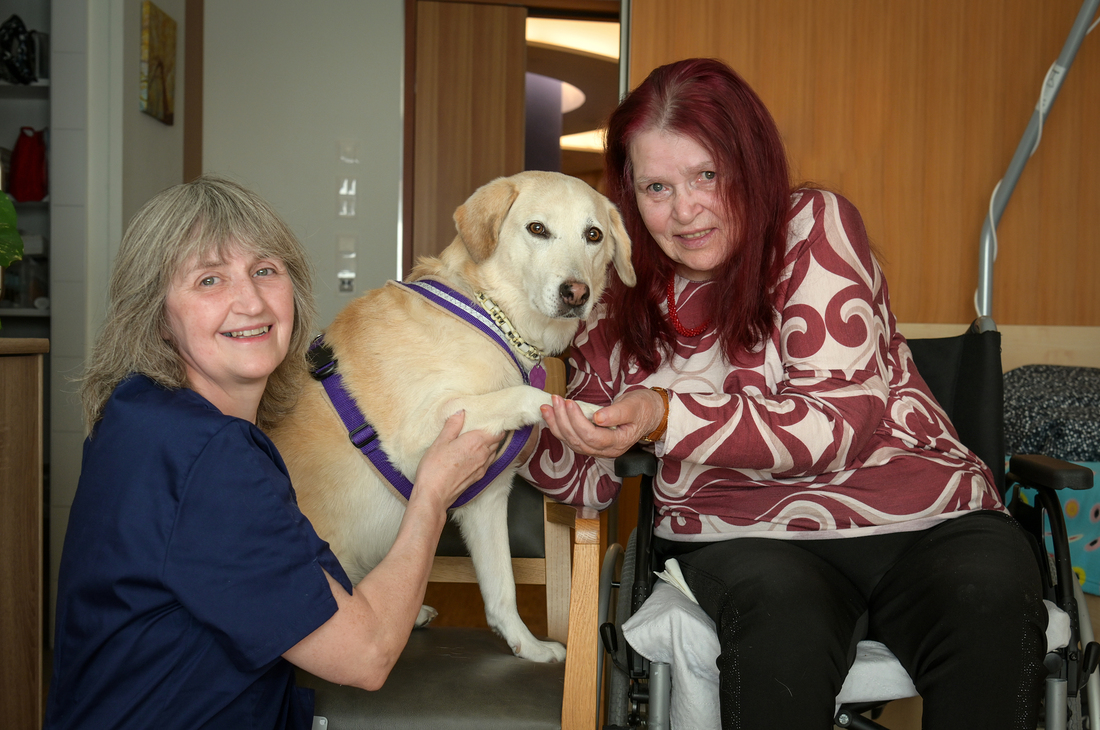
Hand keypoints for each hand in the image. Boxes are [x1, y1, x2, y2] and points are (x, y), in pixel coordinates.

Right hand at [413, 411, 502, 510]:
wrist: (434, 495)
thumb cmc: (435, 468)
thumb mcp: (440, 442)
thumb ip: (452, 426)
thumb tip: (460, 412)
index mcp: (476, 442)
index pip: (498, 431)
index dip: (498, 424)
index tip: (494, 417)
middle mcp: (483, 454)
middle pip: (497, 440)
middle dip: (494, 432)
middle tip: (486, 425)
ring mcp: (482, 467)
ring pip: (493, 452)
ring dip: (490, 444)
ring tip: (480, 438)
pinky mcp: (478, 477)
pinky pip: (487, 462)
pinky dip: (486, 455)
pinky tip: (475, 454)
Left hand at [539, 388, 665, 458]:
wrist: (647, 414)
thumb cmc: (642, 408)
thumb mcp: (633, 406)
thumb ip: (617, 413)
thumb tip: (598, 418)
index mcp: (618, 443)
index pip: (593, 437)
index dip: (578, 421)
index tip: (569, 402)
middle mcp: (606, 451)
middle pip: (578, 441)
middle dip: (563, 421)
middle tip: (555, 400)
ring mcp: (597, 449)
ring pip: (571, 442)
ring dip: (556, 425)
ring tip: (547, 407)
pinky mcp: (590, 443)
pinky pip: (571, 439)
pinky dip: (559, 427)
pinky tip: (551, 415)